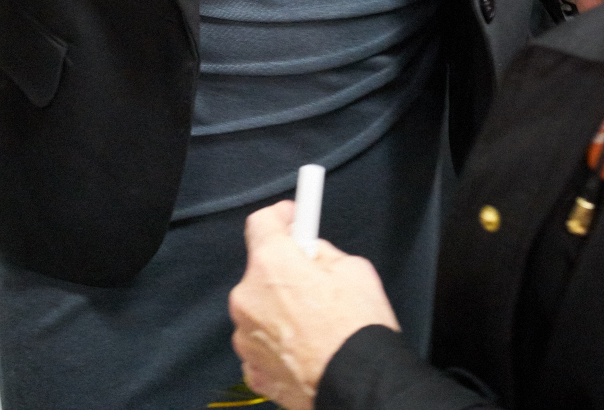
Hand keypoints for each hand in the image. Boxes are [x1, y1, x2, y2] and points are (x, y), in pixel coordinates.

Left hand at [229, 201, 399, 409]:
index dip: (281, 218)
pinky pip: (261, 344)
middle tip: (315, 284)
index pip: (261, 223)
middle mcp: (248, 298)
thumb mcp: (354, 269)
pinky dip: (279, 344)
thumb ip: (323, 254)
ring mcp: (246, 337)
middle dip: (285, 272)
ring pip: (260, 310)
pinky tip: (305, 349)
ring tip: (315, 325)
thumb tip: (313, 255)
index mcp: (272, 264)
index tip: (293, 219)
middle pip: (261, 271)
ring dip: (280, 311)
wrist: (357, 386)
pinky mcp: (252, 369)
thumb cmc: (357, 332)